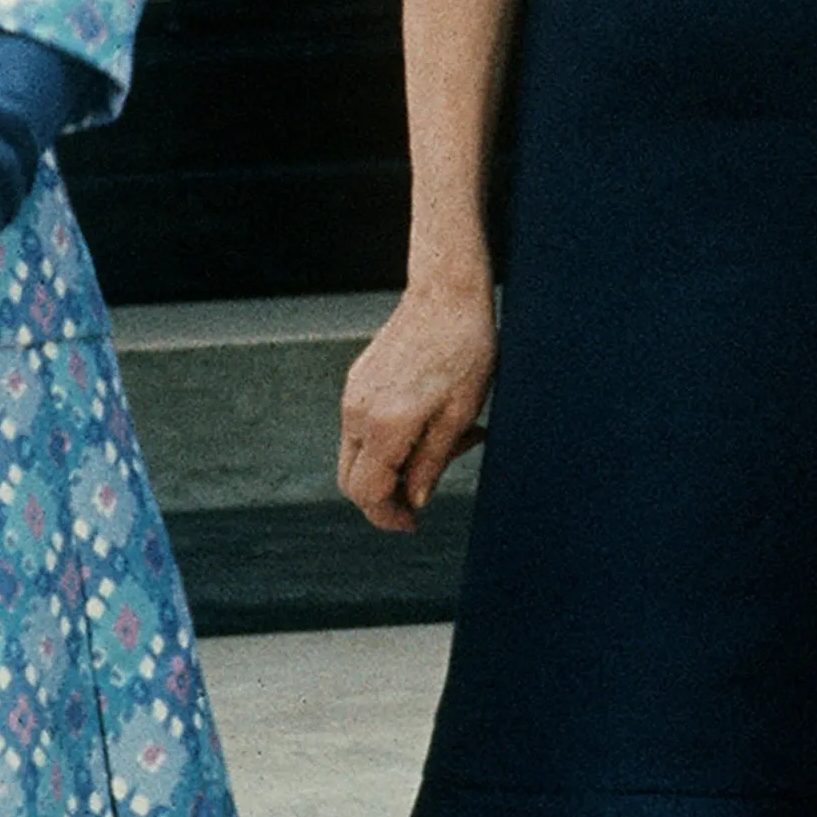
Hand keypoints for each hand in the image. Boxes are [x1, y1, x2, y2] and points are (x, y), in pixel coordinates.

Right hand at [339, 278, 494, 533]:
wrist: (447, 292)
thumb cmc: (465, 350)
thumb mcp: (460, 414)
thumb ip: (433, 462)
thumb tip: (414, 500)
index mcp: (384, 426)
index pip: (367, 493)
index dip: (387, 517)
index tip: (412, 523)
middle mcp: (357, 413)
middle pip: (352, 480)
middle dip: (384, 496)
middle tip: (425, 491)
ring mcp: (353, 394)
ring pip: (358, 454)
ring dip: (391, 465)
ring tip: (447, 444)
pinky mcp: (358, 380)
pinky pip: (362, 427)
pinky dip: (388, 440)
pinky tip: (430, 422)